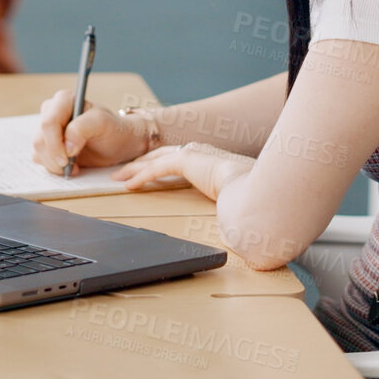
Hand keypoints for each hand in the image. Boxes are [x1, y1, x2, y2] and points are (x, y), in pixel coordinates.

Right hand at [32, 90, 151, 174]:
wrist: (117, 143)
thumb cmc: (112, 129)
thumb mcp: (103, 123)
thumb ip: (83, 128)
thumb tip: (67, 146)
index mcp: (64, 100)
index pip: (49, 122)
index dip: (55, 143)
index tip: (68, 158)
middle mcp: (52, 112)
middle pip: (40, 139)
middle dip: (55, 157)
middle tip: (72, 166)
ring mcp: (47, 129)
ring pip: (38, 150)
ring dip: (55, 164)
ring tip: (75, 167)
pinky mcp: (47, 144)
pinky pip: (40, 158)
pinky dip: (54, 167)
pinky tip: (71, 166)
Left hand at [113, 142, 252, 199]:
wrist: (260, 183)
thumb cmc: (253, 193)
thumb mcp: (236, 196)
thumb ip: (227, 204)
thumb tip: (231, 226)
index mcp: (209, 158)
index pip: (177, 157)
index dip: (159, 163)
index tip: (146, 170)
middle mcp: (199, 151)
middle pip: (160, 154)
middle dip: (140, 162)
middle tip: (123, 171)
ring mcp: (193, 153)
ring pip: (154, 159)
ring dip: (134, 168)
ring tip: (118, 177)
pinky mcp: (187, 160)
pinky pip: (157, 170)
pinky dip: (141, 177)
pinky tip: (129, 186)